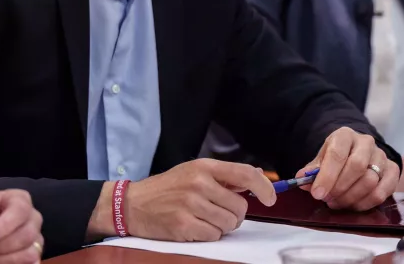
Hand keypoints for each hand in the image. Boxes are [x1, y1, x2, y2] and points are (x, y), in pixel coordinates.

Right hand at [87, 159, 276, 242]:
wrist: (132, 204)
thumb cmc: (166, 188)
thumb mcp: (192, 172)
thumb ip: (223, 175)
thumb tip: (257, 176)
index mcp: (203, 167)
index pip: (245, 174)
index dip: (264, 187)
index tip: (270, 198)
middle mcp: (198, 183)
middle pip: (239, 208)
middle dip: (233, 215)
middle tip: (216, 212)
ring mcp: (191, 205)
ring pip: (229, 224)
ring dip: (221, 226)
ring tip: (202, 219)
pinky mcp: (184, 225)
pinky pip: (214, 236)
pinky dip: (207, 235)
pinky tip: (193, 226)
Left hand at [298, 127, 399, 210]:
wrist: (357, 151)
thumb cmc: (337, 156)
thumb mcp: (322, 158)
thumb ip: (312, 170)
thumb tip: (301, 180)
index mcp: (345, 135)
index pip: (337, 154)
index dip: (327, 176)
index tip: (317, 193)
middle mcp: (366, 142)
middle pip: (356, 167)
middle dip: (340, 188)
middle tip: (327, 200)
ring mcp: (381, 156)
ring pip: (370, 181)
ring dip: (352, 198)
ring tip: (337, 203)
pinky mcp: (393, 170)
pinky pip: (383, 192)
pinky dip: (366, 203)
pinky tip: (354, 206)